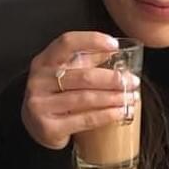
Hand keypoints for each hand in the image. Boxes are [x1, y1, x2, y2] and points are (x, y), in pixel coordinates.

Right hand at [21, 31, 139, 149]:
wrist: (35, 126)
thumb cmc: (56, 94)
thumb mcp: (65, 72)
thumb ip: (85, 60)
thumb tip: (112, 49)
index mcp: (44, 61)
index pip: (67, 42)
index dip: (92, 40)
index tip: (114, 45)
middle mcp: (39, 81)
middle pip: (83, 76)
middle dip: (113, 79)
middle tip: (132, 81)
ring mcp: (41, 105)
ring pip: (86, 98)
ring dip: (114, 98)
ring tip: (131, 97)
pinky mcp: (48, 127)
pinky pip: (84, 119)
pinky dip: (106, 115)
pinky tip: (120, 112)